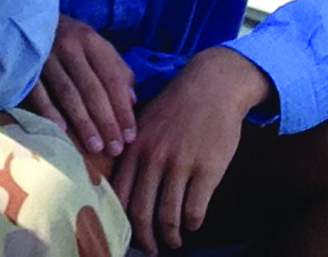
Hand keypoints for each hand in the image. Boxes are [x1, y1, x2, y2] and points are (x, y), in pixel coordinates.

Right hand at [27, 15, 137, 157]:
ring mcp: (45, 55)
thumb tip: (131, 101)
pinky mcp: (25, 65)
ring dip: (83, 122)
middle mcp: (69, 46)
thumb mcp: (95, 45)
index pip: (112, 78)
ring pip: (68, 93)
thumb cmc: (68, 39)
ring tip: (95, 147)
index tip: (130, 136)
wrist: (23, 18)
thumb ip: (116, 69)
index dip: (122, 109)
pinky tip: (61, 130)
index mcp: (90, 41)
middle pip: (92, 88)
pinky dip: (49, 111)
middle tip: (115, 148)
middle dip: (106, 121)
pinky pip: (39, 92)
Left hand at [110, 47, 269, 252]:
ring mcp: (179, 164)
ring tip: (174, 241)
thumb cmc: (175, 106)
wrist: (210, 86)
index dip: (120, 221)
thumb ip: (130, 151)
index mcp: (132, 147)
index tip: (126, 234)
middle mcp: (152, 158)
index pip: (118, 195)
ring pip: (168, 216)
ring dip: (171, 236)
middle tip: (151, 248)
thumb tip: (116, 183)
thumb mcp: (142, 122)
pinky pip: (194, 209)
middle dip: (145, 238)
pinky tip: (193, 223)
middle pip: (140, 211)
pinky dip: (192, 223)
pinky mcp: (207, 169)